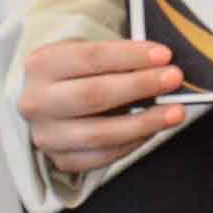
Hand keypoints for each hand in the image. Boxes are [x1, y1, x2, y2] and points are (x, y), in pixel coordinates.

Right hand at [16, 36, 187, 176]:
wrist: (44, 102)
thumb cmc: (75, 72)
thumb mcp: (84, 53)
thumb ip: (116, 58)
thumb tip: (161, 65)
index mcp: (41, 65)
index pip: (90, 57)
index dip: (129, 56)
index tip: (164, 54)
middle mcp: (37, 102)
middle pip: (94, 95)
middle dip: (139, 86)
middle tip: (174, 78)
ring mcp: (46, 136)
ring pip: (100, 133)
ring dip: (143, 122)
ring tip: (175, 112)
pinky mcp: (60, 160)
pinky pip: (102, 156)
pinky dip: (132, 143)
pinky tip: (152, 129)